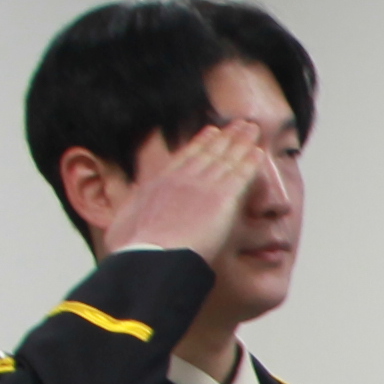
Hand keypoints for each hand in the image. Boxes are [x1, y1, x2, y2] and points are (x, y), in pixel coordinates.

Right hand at [108, 115, 276, 267]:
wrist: (151, 259)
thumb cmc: (134, 251)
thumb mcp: (124, 224)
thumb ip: (130, 211)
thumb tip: (128, 207)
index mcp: (160, 183)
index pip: (185, 157)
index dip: (200, 143)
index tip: (210, 132)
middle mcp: (182, 179)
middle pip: (209, 152)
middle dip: (225, 136)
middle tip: (239, 124)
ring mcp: (202, 187)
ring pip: (226, 158)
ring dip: (241, 142)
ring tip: (253, 130)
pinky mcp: (222, 199)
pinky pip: (241, 175)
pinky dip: (250, 163)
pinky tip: (260, 153)